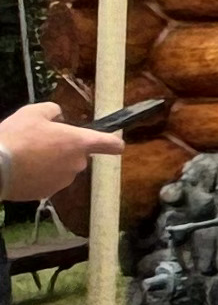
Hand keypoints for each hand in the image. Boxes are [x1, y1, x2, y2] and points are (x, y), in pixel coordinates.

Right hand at [0, 103, 116, 202]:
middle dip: (65, 149)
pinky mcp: (47, 193)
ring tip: (27, 156)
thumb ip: (53, 110)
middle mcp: (77, 164)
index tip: (113, 141)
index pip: (112, 145)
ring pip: (63, 169)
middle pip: (79, 155)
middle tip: (42, 142)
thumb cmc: (17, 136)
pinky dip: (39, 176)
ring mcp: (63, 181)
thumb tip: (59, 116)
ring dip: (52, 163)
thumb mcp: (33, 112)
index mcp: (80, 143)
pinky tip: (22, 169)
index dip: (113, 142)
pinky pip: (48, 181)